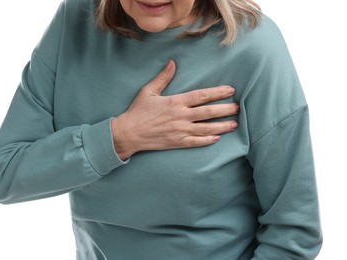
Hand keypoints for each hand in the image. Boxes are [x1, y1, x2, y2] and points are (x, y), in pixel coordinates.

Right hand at [111, 60, 238, 159]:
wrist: (128, 133)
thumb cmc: (138, 111)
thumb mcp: (148, 91)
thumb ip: (163, 77)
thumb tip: (172, 63)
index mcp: (175, 102)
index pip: (201, 96)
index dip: (217, 93)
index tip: (230, 90)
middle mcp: (181, 116)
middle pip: (208, 112)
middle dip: (225, 109)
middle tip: (238, 107)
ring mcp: (180, 131)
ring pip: (206, 128)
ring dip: (222, 126)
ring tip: (234, 124)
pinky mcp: (177, 142)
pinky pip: (196, 142)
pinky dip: (208, 140)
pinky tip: (218, 138)